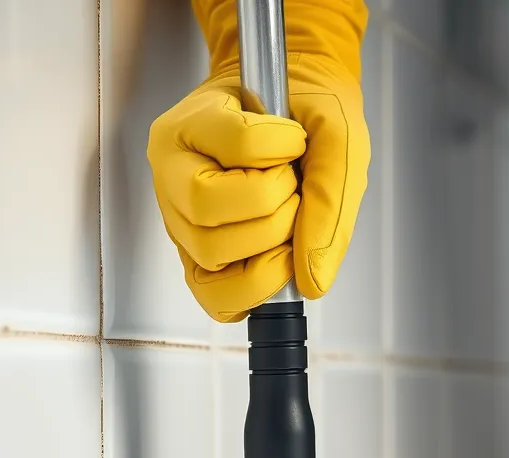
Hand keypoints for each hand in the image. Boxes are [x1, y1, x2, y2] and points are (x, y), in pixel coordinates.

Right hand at [147, 2, 368, 321]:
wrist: (294, 108)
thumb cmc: (305, 114)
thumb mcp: (336, 131)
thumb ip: (331, 194)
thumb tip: (312, 278)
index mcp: (193, 123)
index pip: (235, 143)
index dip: (280, 149)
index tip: (295, 141)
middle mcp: (173, 172)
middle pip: (207, 207)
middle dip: (272, 209)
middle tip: (293, 190)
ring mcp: (180, 220)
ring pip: (210, 255)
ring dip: (268, 248)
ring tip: (287, 221)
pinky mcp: (196, 260)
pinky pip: (216, 299)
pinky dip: (256, 289)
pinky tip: (277, 261)